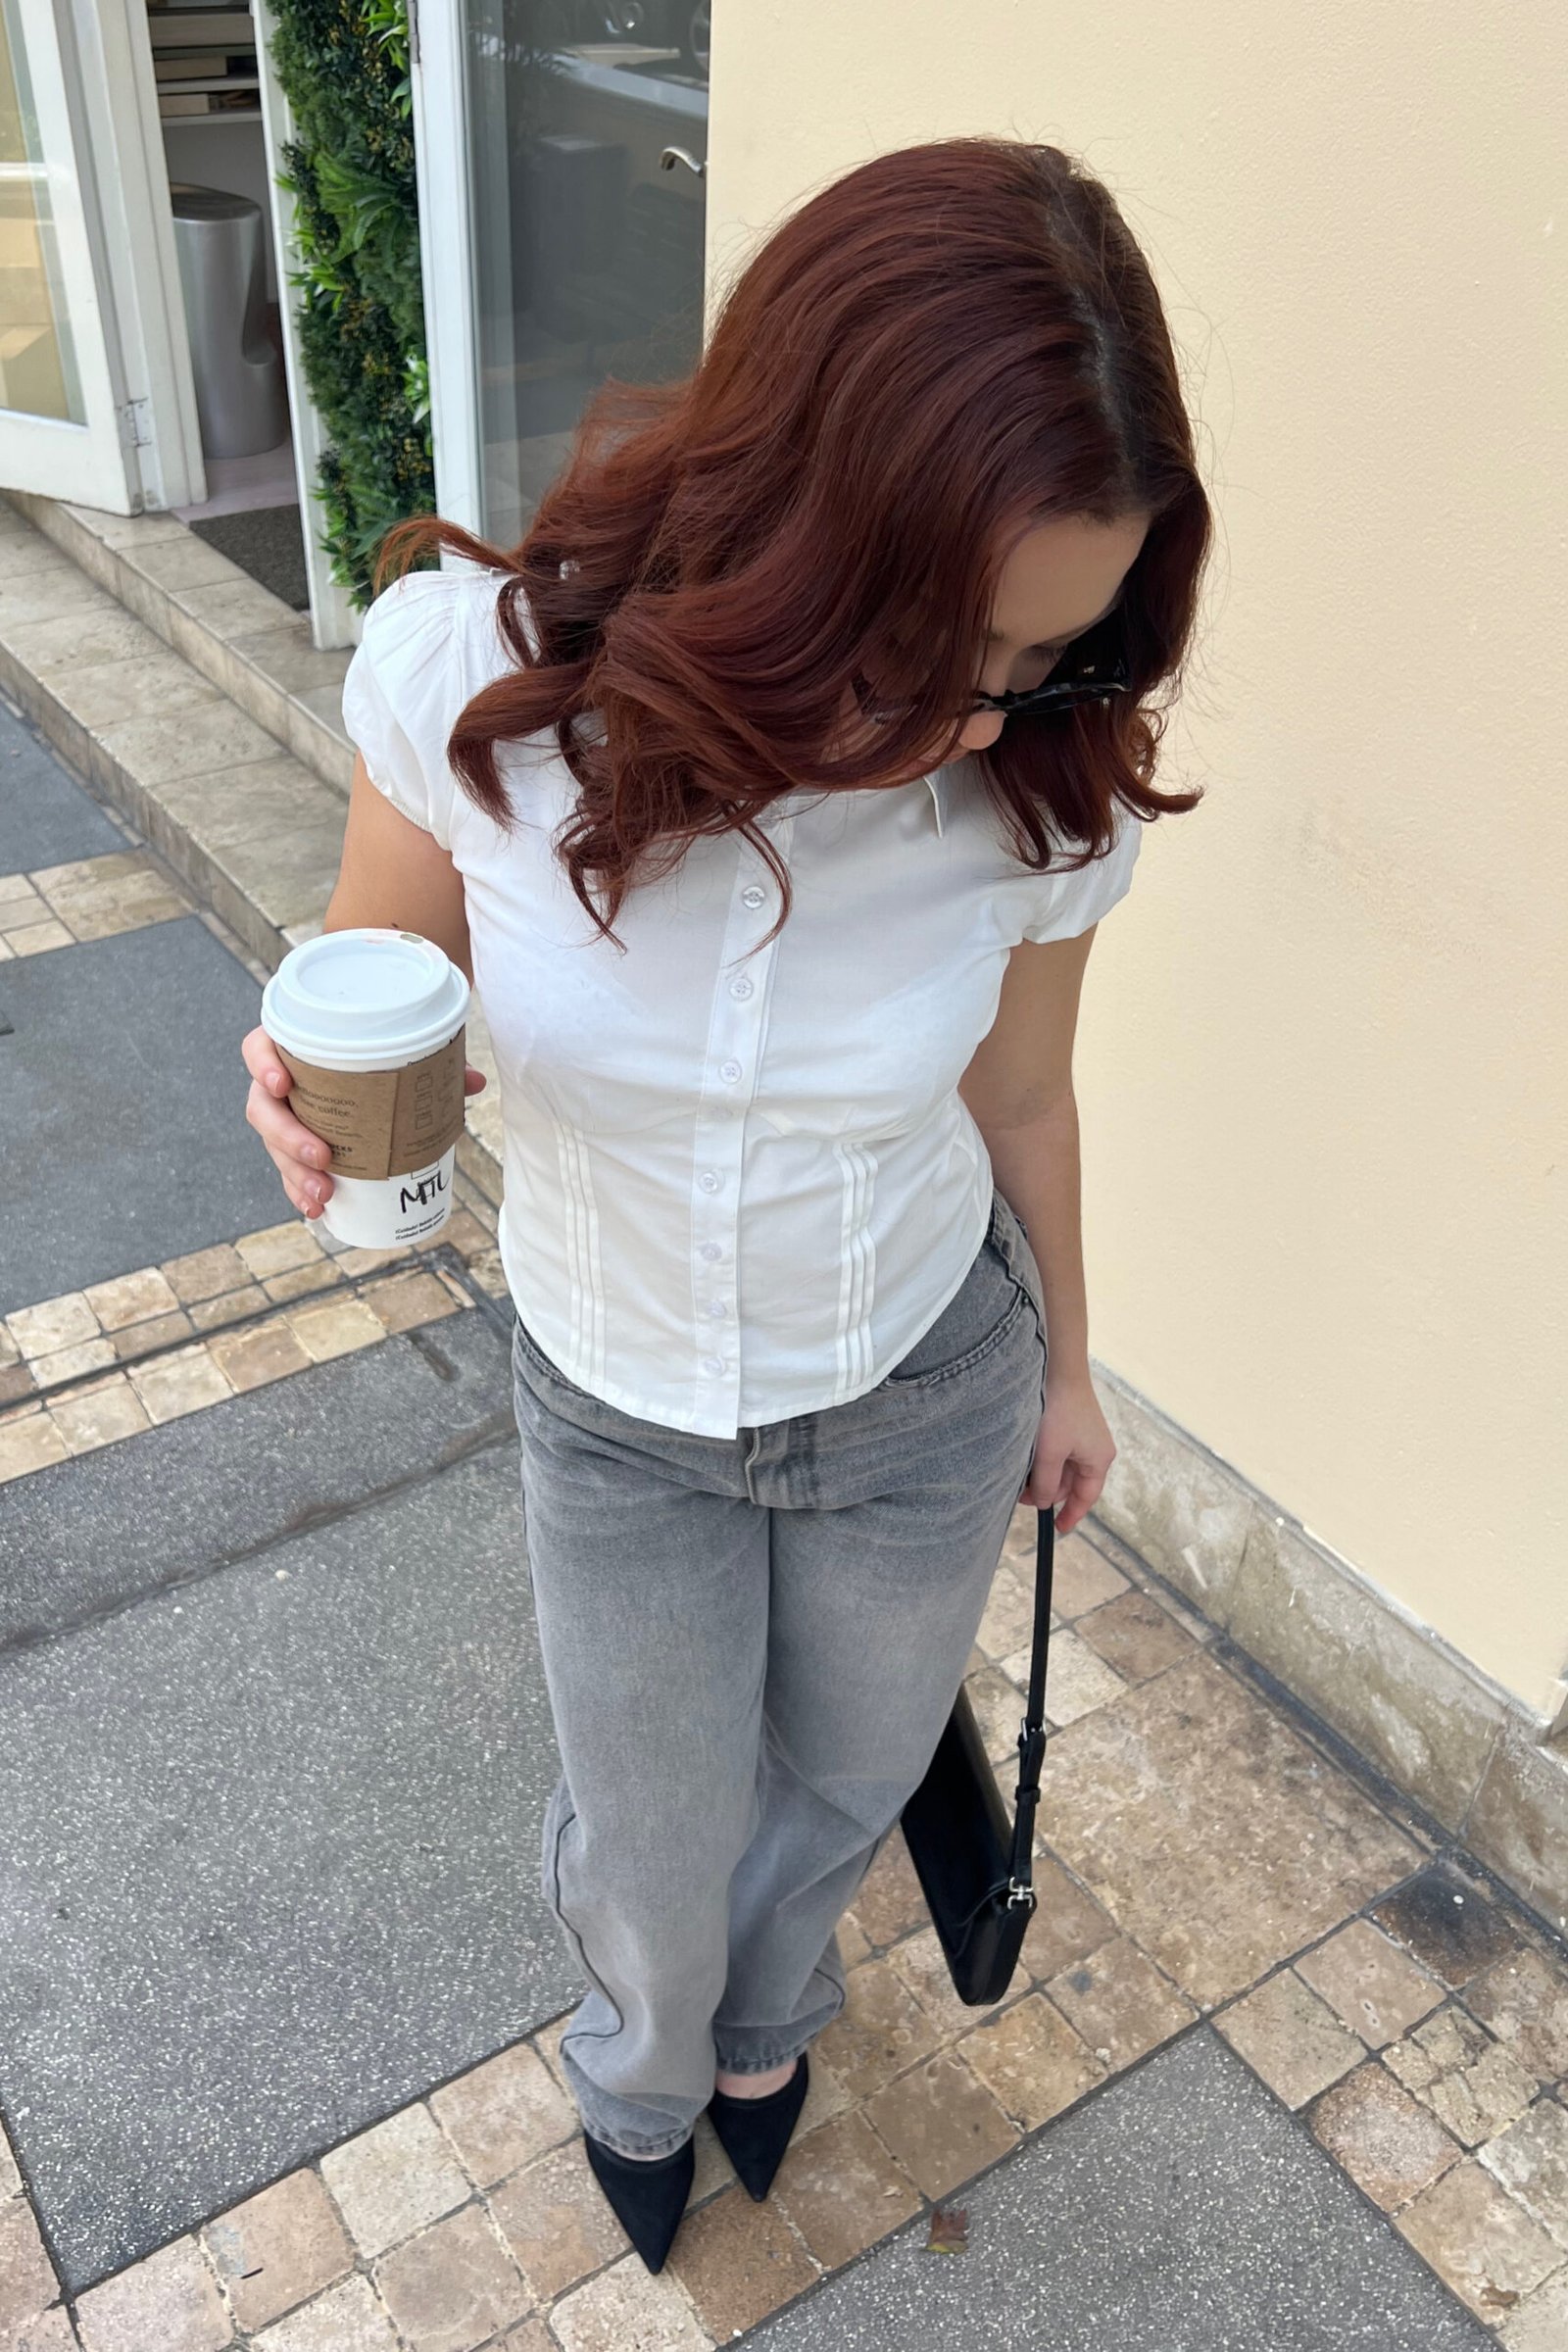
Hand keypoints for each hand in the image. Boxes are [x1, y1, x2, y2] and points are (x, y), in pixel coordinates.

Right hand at [241, 1021, 487, 1220]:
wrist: (372, 1060)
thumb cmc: (377, 1045)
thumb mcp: (402, 1044)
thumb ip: (432, 1055)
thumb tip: (472, 1081)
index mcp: (293, 1044)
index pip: (259, 1046)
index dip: (262, 1064)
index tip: (282, 1085)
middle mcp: (280, 1080)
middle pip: (263, 1108)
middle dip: (288, 1137)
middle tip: (322, 1157)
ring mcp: (285, 1115)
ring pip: (273, 1146)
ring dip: (294, 1174)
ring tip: (324, 1195)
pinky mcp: (295, 1144)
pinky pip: (289, 1170)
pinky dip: (300, 1191)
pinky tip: (317, 1210)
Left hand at [1019, 1367, 1115, 1534]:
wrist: (1058, 1368)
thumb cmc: (1058, 1410)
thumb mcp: (1049, 1453)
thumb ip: (1046, 1483)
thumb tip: (1044, 1502)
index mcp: (1099, 1459)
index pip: (1086, 1497)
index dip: (1070, 1515)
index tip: (1056, 1528)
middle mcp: (1096, 1449)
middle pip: (1071, 1483)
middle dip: (1047, 1491)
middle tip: (1021, 1494)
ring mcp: (1085, 1436)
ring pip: (1062, 1467)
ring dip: (1043, 1475)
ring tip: (1019, 1475)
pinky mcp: (1072, 1424)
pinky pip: (1059, 1451)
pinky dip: (1043, 1459)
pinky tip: (1025, 1456)